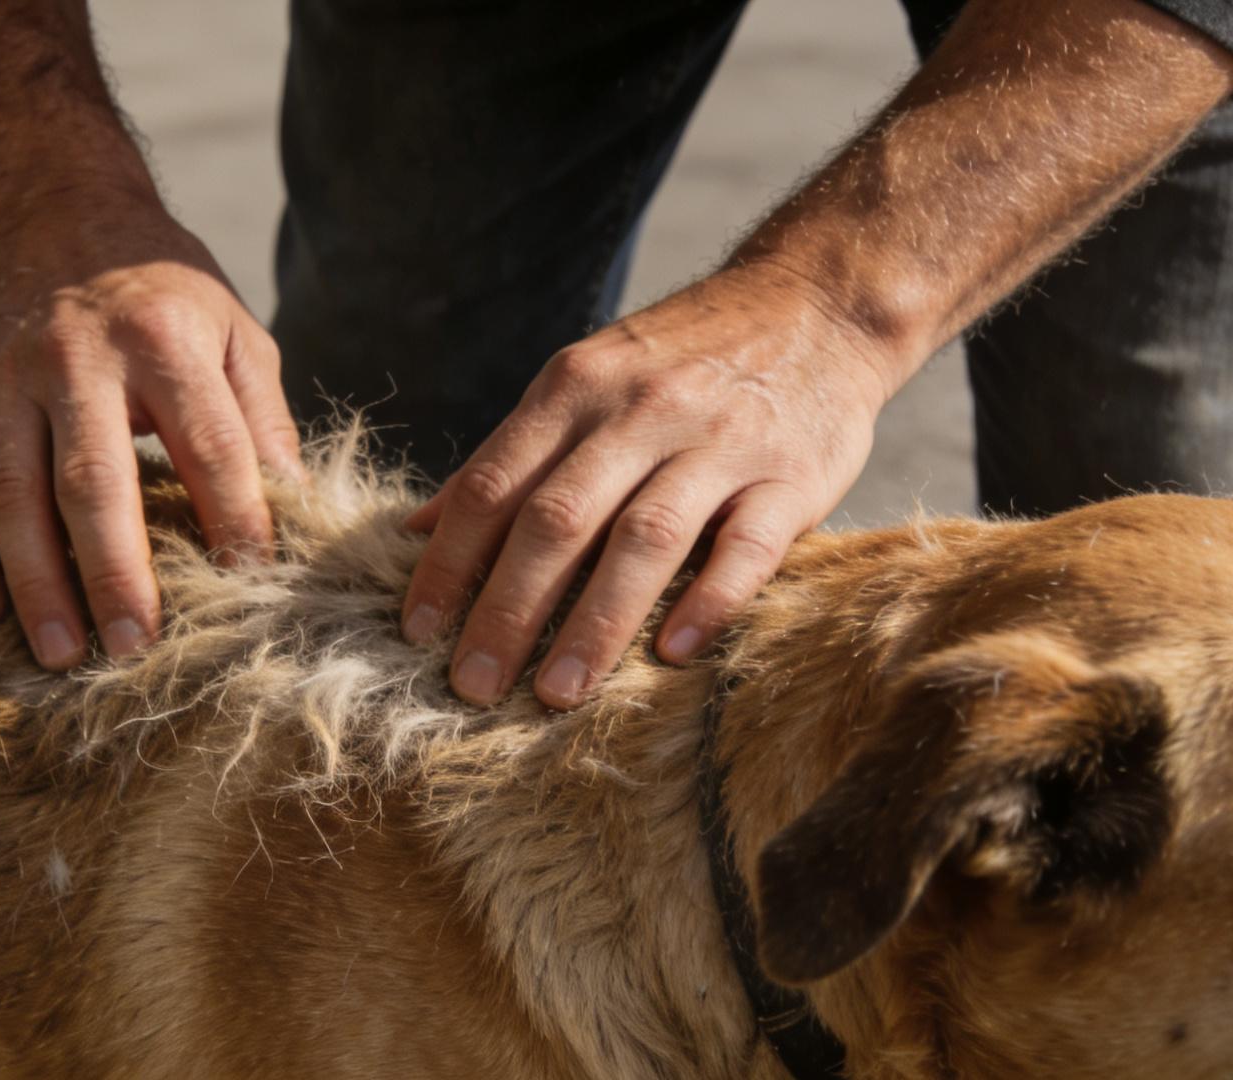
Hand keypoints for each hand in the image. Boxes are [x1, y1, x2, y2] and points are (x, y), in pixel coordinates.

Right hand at [0, 196, 300, 666]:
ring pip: (11, 493)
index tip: (253, 582)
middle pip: (94, 480)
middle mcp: (78, 359)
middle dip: (115, 572)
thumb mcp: (234, 330)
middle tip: (136, 647)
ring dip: (35, 581)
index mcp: (164, 341)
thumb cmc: (165, 290)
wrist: (55, 210)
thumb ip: (261, 418)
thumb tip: (297, 509)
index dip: (236, 517)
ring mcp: (8, 379)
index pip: (209, 446)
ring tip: (63, 653)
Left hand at [399, 265, 896, 708]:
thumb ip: (509, 456)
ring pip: (645, 537)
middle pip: (558, 519)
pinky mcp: (793, 476)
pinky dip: (709, 600)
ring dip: (596, 622)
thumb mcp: (584, 381)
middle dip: (507, 609)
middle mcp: (642, 411)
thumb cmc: (679, 360)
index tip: (417, 630)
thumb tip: (418, 528)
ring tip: (559, 692)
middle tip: (474, 685)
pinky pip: (747, 547)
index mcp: (576, 389)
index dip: (450, 561)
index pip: (494, 484)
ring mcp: (721, 442)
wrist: (815, 303)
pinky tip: (672, 653)